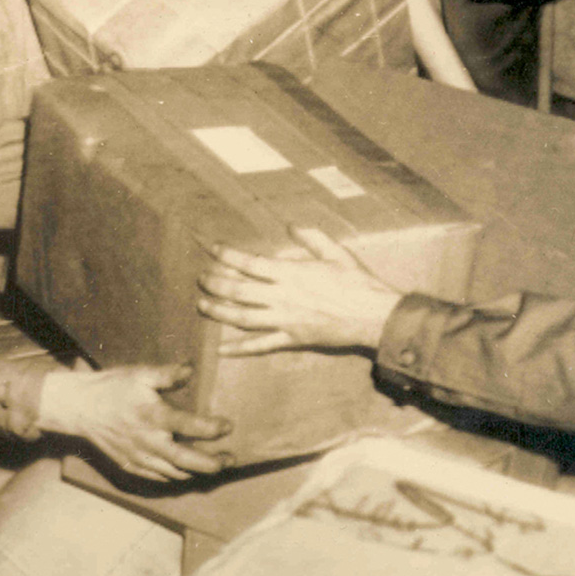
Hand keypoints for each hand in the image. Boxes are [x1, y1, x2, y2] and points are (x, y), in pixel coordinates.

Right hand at [36, 364, 230, 481]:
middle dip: (211, 463)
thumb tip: (192, 370)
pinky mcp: (130, 466)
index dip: (212, 429)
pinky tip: (186, 473)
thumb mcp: (141, 374)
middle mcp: (148, 441)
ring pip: (173, 473)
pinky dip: (175, 478)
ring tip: (215, 468)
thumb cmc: (112, 387)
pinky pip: (157, 478)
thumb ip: (168, 374)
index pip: (191, 426)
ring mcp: (138, 457)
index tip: (229, 426)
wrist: (80, 408)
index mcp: (154, 416)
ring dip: (196, 473)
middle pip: (186, 460)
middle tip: (230, 461)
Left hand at [198, 227, 404, 354]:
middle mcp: (282, 297)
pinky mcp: (292, 339)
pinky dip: (239, 349)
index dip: (228, 256)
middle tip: (200, 278)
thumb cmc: (357, 281)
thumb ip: (311, 237)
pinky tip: (220, 349)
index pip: (250, 264)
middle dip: (216, 283)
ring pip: (243, 318)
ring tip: (202, 306)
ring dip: (219, 312)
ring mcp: (285, 320)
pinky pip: (261, 346)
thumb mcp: (336, 252)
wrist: (373, 315)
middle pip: (239, 290)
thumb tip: (290, 226)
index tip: (213, 249)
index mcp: (291, 273)